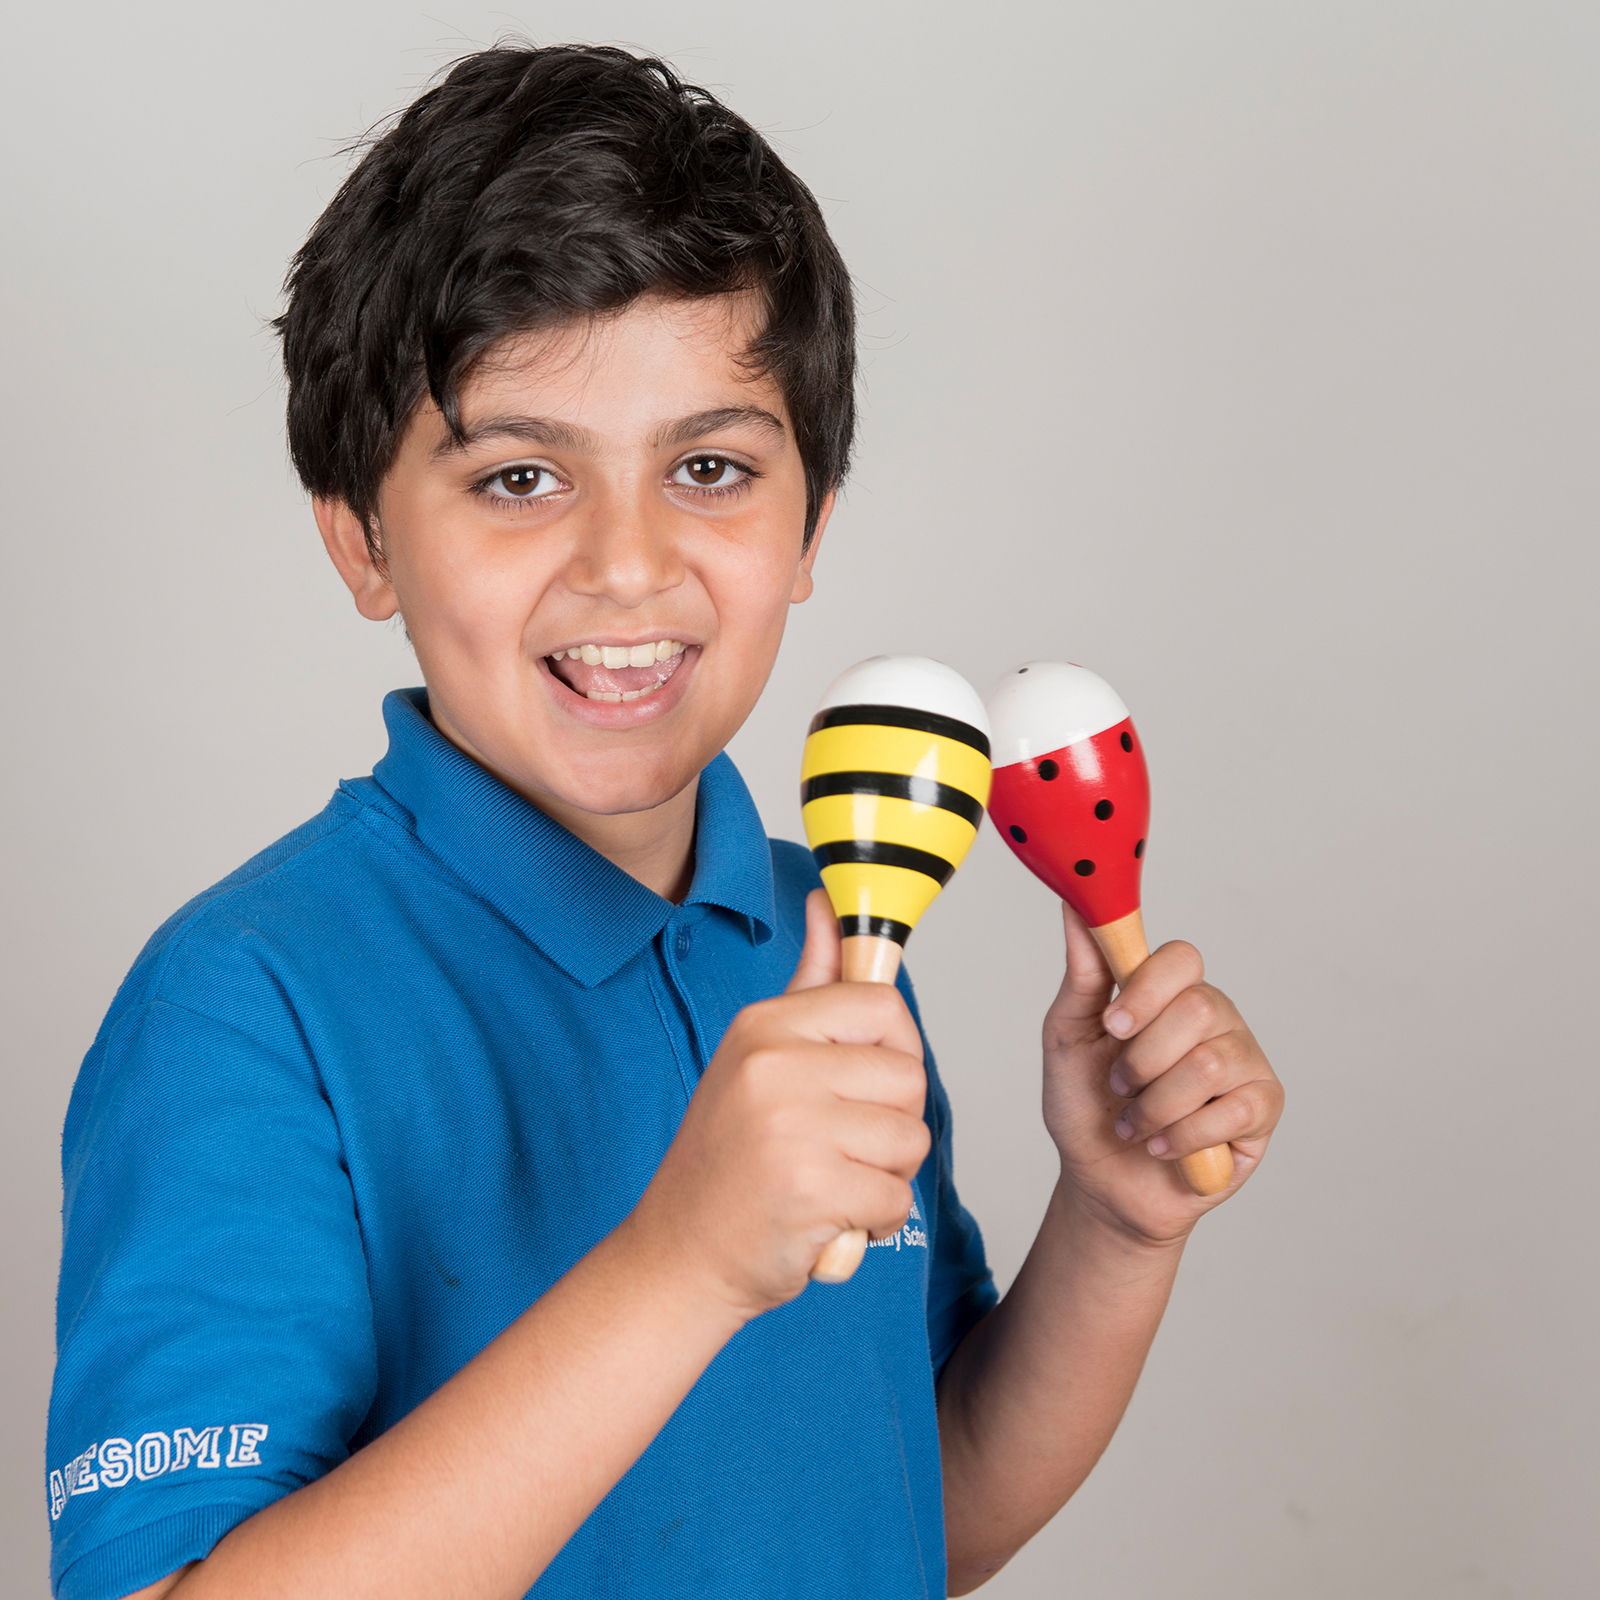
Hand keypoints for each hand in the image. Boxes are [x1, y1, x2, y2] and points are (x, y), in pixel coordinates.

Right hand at [628, 890, 930, 1317]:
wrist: (678, 1255)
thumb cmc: (729, 1159)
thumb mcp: (756, 1056)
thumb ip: (808, 984)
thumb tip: (827, 903)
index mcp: (765, 1024)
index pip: (883, 1004)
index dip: (895, 1049)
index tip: (866, 1083)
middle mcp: (774, 1064)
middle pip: (909, 1076)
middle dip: (891, 1125)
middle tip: (836, 1148)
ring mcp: (791, 1125)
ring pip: (910, 1139)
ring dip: (884, 1177)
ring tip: (829, 1183)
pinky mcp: (810, 1188)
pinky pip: (894, 1198)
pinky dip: (872, 1222)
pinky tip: (825, 1221)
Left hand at [1040, 904, 1282, 1244]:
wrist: (1101, 1182)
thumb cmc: (1086, 1106)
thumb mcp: (1068, 1037)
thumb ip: (1083, 974)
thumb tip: (1077, 907)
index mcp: (1171, 994)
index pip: (1183, 958)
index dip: (1149, 988)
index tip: (1113, 1025)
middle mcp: (1216, 1019)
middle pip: (1200, 1008)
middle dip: (1144, 1059)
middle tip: (1120, 1086)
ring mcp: (1245, 1062)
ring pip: (1211, 1063)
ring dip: (1157, 1105)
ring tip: (1135, 1123)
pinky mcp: (1263, 1110)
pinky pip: (1235, 1109)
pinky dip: (1182, 1135)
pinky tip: (1161, 1146)